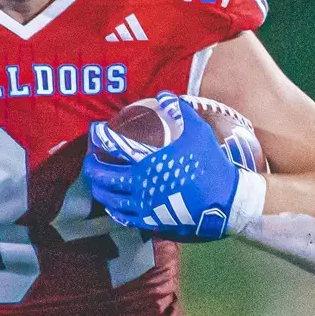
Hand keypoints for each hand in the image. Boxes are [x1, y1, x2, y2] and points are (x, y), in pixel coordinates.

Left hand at [85, 92, 254, 241]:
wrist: (224, 200)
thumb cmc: (210, 164)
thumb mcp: (197, 131)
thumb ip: (179, 111)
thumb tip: (166, 95)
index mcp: (149, 161)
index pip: (115, 146)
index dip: (101, 137)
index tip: (95, 131)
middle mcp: (141, 184)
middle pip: (104, 176)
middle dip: (92, 167)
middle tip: (89, 160)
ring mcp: (144, 205)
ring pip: (110, 198)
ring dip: (99, 189)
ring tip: (96, 183)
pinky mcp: (151, 221)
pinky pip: (124, 217)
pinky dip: (114, 209)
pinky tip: (113, 205)